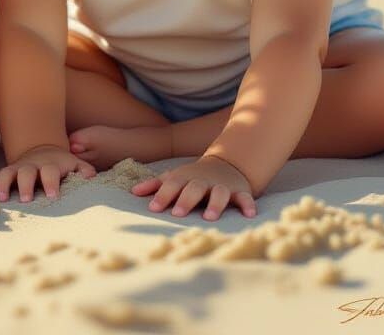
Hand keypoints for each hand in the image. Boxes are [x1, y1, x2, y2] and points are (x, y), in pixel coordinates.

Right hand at [0, 144, 96, 202]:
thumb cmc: (61, 164)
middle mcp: (30, 166)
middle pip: (26, 172)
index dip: (51, 182)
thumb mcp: (74, 164)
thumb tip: (91, 176)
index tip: (52, 196)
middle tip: (26, 199)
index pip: (50, 171)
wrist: (43, 149)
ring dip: (2, 184)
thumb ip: (83, 170)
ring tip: (1, 199)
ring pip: (5, 173)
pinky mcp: (4, 174)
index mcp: (49, 165)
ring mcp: (16, 169)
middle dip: (24, 184)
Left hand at [130, 153, 257, 220]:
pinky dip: (248, 205)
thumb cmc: (193, 177)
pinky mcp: (240, 192)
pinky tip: (250, 215)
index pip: (171, 185)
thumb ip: (156, 185)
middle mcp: (203, 181)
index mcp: (186, 178)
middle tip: (177, 213)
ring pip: (219, 193)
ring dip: (215, 204)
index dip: (162, 195)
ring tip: (209, 217)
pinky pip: (245, 197)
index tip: (153, 208)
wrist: (226, 164)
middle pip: (194, 188)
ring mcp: (222, 186)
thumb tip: (134, 192)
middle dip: (185, 200)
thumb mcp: (175, 177)